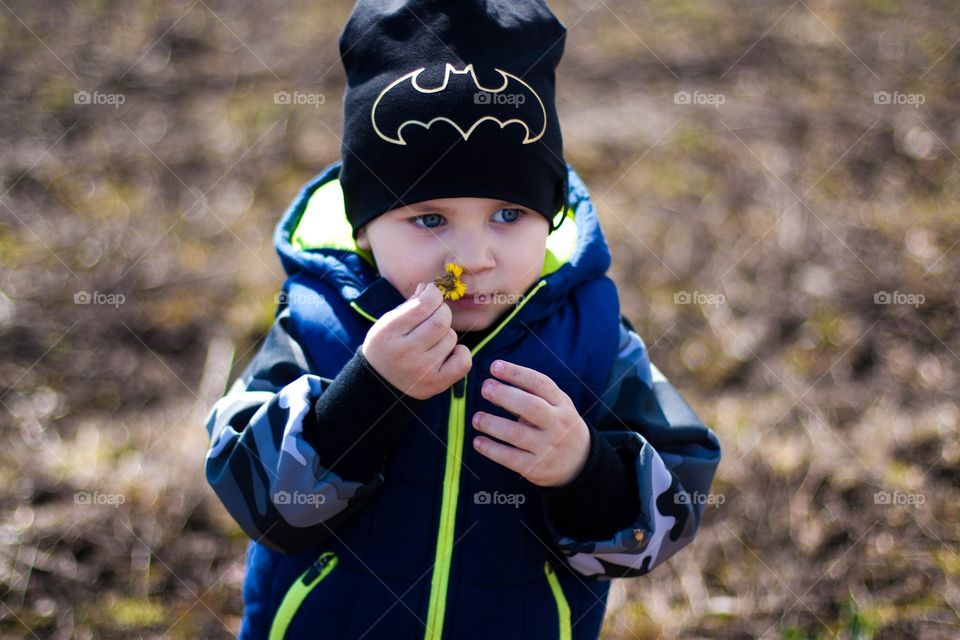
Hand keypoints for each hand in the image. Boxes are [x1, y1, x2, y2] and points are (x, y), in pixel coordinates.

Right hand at [361, 282, 471, 399]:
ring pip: (451, 338)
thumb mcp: (388, 322)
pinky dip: (461, 352)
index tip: (431, 295)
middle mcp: (406, 352)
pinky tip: (448, 352)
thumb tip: (429, 287)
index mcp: (390, 332)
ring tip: (433, 339)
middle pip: (441, 321)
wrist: (379, 384)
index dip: (433, 294)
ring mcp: (422, 370)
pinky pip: (463, 361)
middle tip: (436, 314)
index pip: (423, 305)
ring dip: (447, 333)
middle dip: (443, 311)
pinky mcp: (436, 384)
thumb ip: (410, 305)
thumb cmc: (386, 346)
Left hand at [472, 360, 589, 487]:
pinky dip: (491, 449)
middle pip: (530, 406)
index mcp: (561, 404)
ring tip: (476, 418)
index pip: (540, 383)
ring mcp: (547, 447)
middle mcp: (556, 424)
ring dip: (492, 424)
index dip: (517, 373)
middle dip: (505, 395)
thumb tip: (493, 385)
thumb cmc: (559, 426)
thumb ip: (530, 395)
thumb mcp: (556, 407)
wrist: (581, 463)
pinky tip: (478, 441)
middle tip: (485, 388)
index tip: (495, 366)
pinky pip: (509, 457)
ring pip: (516, 434)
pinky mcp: (536, 468)